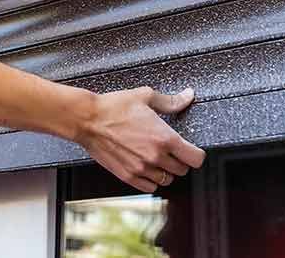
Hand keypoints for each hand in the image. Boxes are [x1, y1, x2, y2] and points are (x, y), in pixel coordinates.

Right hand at [77, 87, 204, 192]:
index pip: (196, 159)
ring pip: (167, 180)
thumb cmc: (113, 107)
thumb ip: (170, 101)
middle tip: (171, 151)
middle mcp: (155, 156)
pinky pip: (150, 187)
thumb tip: (187, 96)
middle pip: (183, 170)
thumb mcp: (145, 96)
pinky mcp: (128, 176)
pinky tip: (145, 167)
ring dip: (166, 171)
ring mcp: (141, 169)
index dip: (196, 154)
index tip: (191, 150)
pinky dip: (151, 180)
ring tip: (157, 159)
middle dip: (180, 161)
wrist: (87, 119)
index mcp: (164, 138)